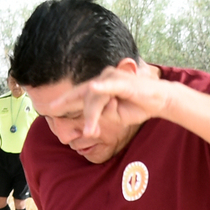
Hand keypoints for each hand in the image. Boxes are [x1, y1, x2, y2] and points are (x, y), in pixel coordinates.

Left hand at [48, 64, 171, 138]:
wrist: (159, 101)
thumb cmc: (137, 106)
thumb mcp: (115, 115)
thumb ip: (101, 114)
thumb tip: (91, 120)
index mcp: (100, 85)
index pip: (79, 93)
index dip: (64, 100)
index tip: (49, 107)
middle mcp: (104, 78)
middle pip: (84, 96)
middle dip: (71, 106)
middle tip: (64, 117)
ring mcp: (113, 78)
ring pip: (95, 98)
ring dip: (93, 116)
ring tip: (92, 132)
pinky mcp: (123, 82)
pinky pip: (109, 86)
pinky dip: (102, 88)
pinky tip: (94, 89)